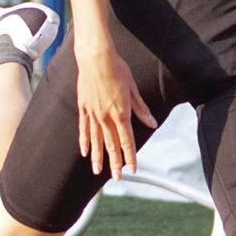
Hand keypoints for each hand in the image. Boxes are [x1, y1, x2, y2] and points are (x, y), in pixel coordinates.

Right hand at [75, 42, 156, 179]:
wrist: (96, 58)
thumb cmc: (117, 69)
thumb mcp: (133, 88)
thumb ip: (141, 109)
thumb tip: (152, 123)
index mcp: (121, 113)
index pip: (127, 141)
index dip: (130, 156)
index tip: (132, 169)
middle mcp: (106, 117)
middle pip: (111, 144)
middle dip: (114, 163)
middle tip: (116, 178)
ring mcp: (93, 113)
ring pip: (96, 140)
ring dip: (98, 157)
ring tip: (97, 171)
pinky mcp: (83, 107)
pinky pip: (83, 128)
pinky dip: (84, 141)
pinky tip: (85, 151)